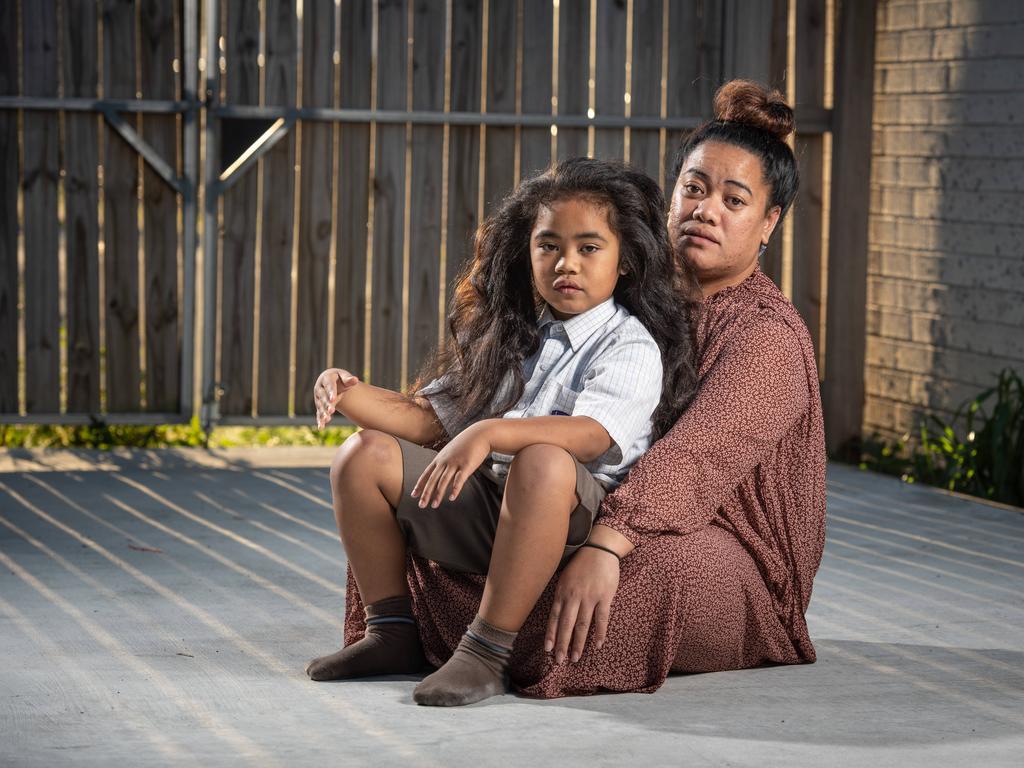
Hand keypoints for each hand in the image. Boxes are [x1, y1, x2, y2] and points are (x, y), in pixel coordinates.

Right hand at [314, 368, 358, 428]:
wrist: (331, 381)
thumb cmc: (340, 379)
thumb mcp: (344, 376)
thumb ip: (348, 379)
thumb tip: (355, 380)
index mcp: (326, 379)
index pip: (329, 386)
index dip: (331, 393)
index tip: (333, 399)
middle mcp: (320, 389)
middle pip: (323, 397)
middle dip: (327, 404)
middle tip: (332, 411)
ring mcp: (318, 398)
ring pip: (320, 406)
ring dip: (323, 413)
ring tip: (327, 419)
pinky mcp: (319, 406)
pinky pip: (319, 414)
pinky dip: (320, 420)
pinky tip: (320, 427)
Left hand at [411, 421, 492, 507]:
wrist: (479, 434)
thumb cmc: (466, 444)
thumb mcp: (451, 452)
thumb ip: (445, 464)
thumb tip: (442, 477)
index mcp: (440, 459)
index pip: (426, 474)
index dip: (420, 485)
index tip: (414, 495)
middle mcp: (445, 461)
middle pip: (432, 479)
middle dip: (426, 493)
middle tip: (421, 505)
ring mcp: (455, 463)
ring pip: (444, 481)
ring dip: (438, 494)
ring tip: (434, 505)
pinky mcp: (466, 465)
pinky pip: (459, 479)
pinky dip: (455, 489)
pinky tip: (452, 498)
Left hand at [545, 545, 619, 663]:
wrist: (600, 549)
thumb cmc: (581, 564)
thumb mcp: (565, 578)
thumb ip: (561, 595)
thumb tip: (556, 614)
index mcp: (562, 592)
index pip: (554, 617)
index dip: (550, 634)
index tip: (547, 649)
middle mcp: (574, 596)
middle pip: (566, 625)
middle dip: (562, 644)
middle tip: (560, 660)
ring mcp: (590, 597)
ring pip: (582, 625)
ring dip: (579, 643)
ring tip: (576, 658)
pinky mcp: (605, 597)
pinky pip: (602, 618)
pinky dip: (600, 633)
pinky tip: (598, 645)